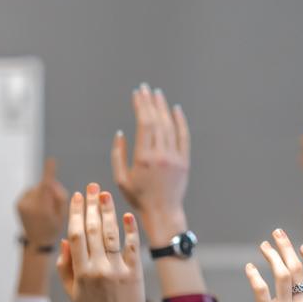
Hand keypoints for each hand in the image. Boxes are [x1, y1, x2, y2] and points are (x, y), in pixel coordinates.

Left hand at [17, 157, 68, 245]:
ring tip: (46, 208)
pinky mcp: (18, 203)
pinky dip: (37, 196)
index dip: (49, 173)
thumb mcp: (62, 215)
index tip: (51, 161)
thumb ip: (59, 197)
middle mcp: (30, 205)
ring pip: (37, 189)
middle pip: (44, 187)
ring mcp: (22, 204)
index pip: (46, 186)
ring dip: (43, 193)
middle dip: (51, 190)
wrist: (36, 242)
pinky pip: (31, 192)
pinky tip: (38, 208)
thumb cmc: (53, 229)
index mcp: (42, 210)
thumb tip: (51, 182)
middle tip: (55, 204)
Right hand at [58, 184, 145, 301]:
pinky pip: (133, 247)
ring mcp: (118, 270)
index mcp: (80, 272)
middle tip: (92, 187)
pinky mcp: (135, 273)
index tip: (78, 197)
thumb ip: (65, 266)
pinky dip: (130, 230)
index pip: (76, 235)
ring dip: (108, 212)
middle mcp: (98, 268)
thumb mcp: (72, 291)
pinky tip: (127, 215)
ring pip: (111, 234)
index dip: (76, 214)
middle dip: (91, 206)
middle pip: (93, 230)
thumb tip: (66, 239)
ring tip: (106, 195)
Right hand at [112, 84, 189, 241]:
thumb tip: (120, 133)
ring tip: (157, 95)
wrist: (163, 212)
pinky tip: (175, 110)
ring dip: (163, 108)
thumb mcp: (121, 178)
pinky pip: (183, 137)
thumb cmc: (138, 198)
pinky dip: (180, 122)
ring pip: (170, 126)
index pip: (144, 124)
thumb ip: (118, 154)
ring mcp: (175, 158)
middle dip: (150, 102)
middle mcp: (161, 155)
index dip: (141, 106)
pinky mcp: (184, 162)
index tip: (137, 94)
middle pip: (157, 121)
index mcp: (143, 158)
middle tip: (146, 88)